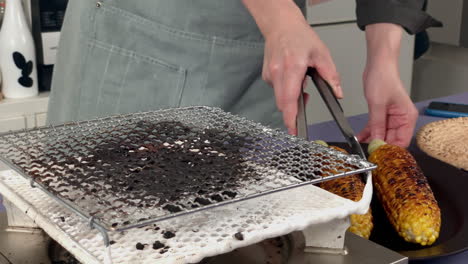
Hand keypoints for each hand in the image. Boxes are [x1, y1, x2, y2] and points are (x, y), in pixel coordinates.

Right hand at [242, 0, 341, 134]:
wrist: (280, 25)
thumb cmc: (299, 36)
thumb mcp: (322, 54)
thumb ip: (331, 76)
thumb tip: (337, 93)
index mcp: (293, 67)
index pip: (289, 100)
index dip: (291, 118)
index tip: (294, 130)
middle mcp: (278, 72)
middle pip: (283, 103)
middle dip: (293, 109)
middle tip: (306, 100)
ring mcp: (270, 74)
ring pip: (279, 98)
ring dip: (290, 98)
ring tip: (300, 82)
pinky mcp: (266, 75)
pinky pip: (276, 90)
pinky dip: (284, 89)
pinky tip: (291, 76)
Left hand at [357, 64, 417, 146]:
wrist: (378, 65)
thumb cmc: (383, 79)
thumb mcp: (378, 105)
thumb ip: (377, 125)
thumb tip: (377, 141)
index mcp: (407, 117)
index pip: (402, 141)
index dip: (390, 149)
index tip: (378, 154)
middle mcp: (402, 119)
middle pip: (391, 139)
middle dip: (379, 145)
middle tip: (366, 151)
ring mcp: (392, 117)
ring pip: (382, 134)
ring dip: (372, 139)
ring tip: (360, 145)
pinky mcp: (383, 114)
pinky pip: (376, 127)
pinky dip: (368, 132)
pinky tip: (360, 137)